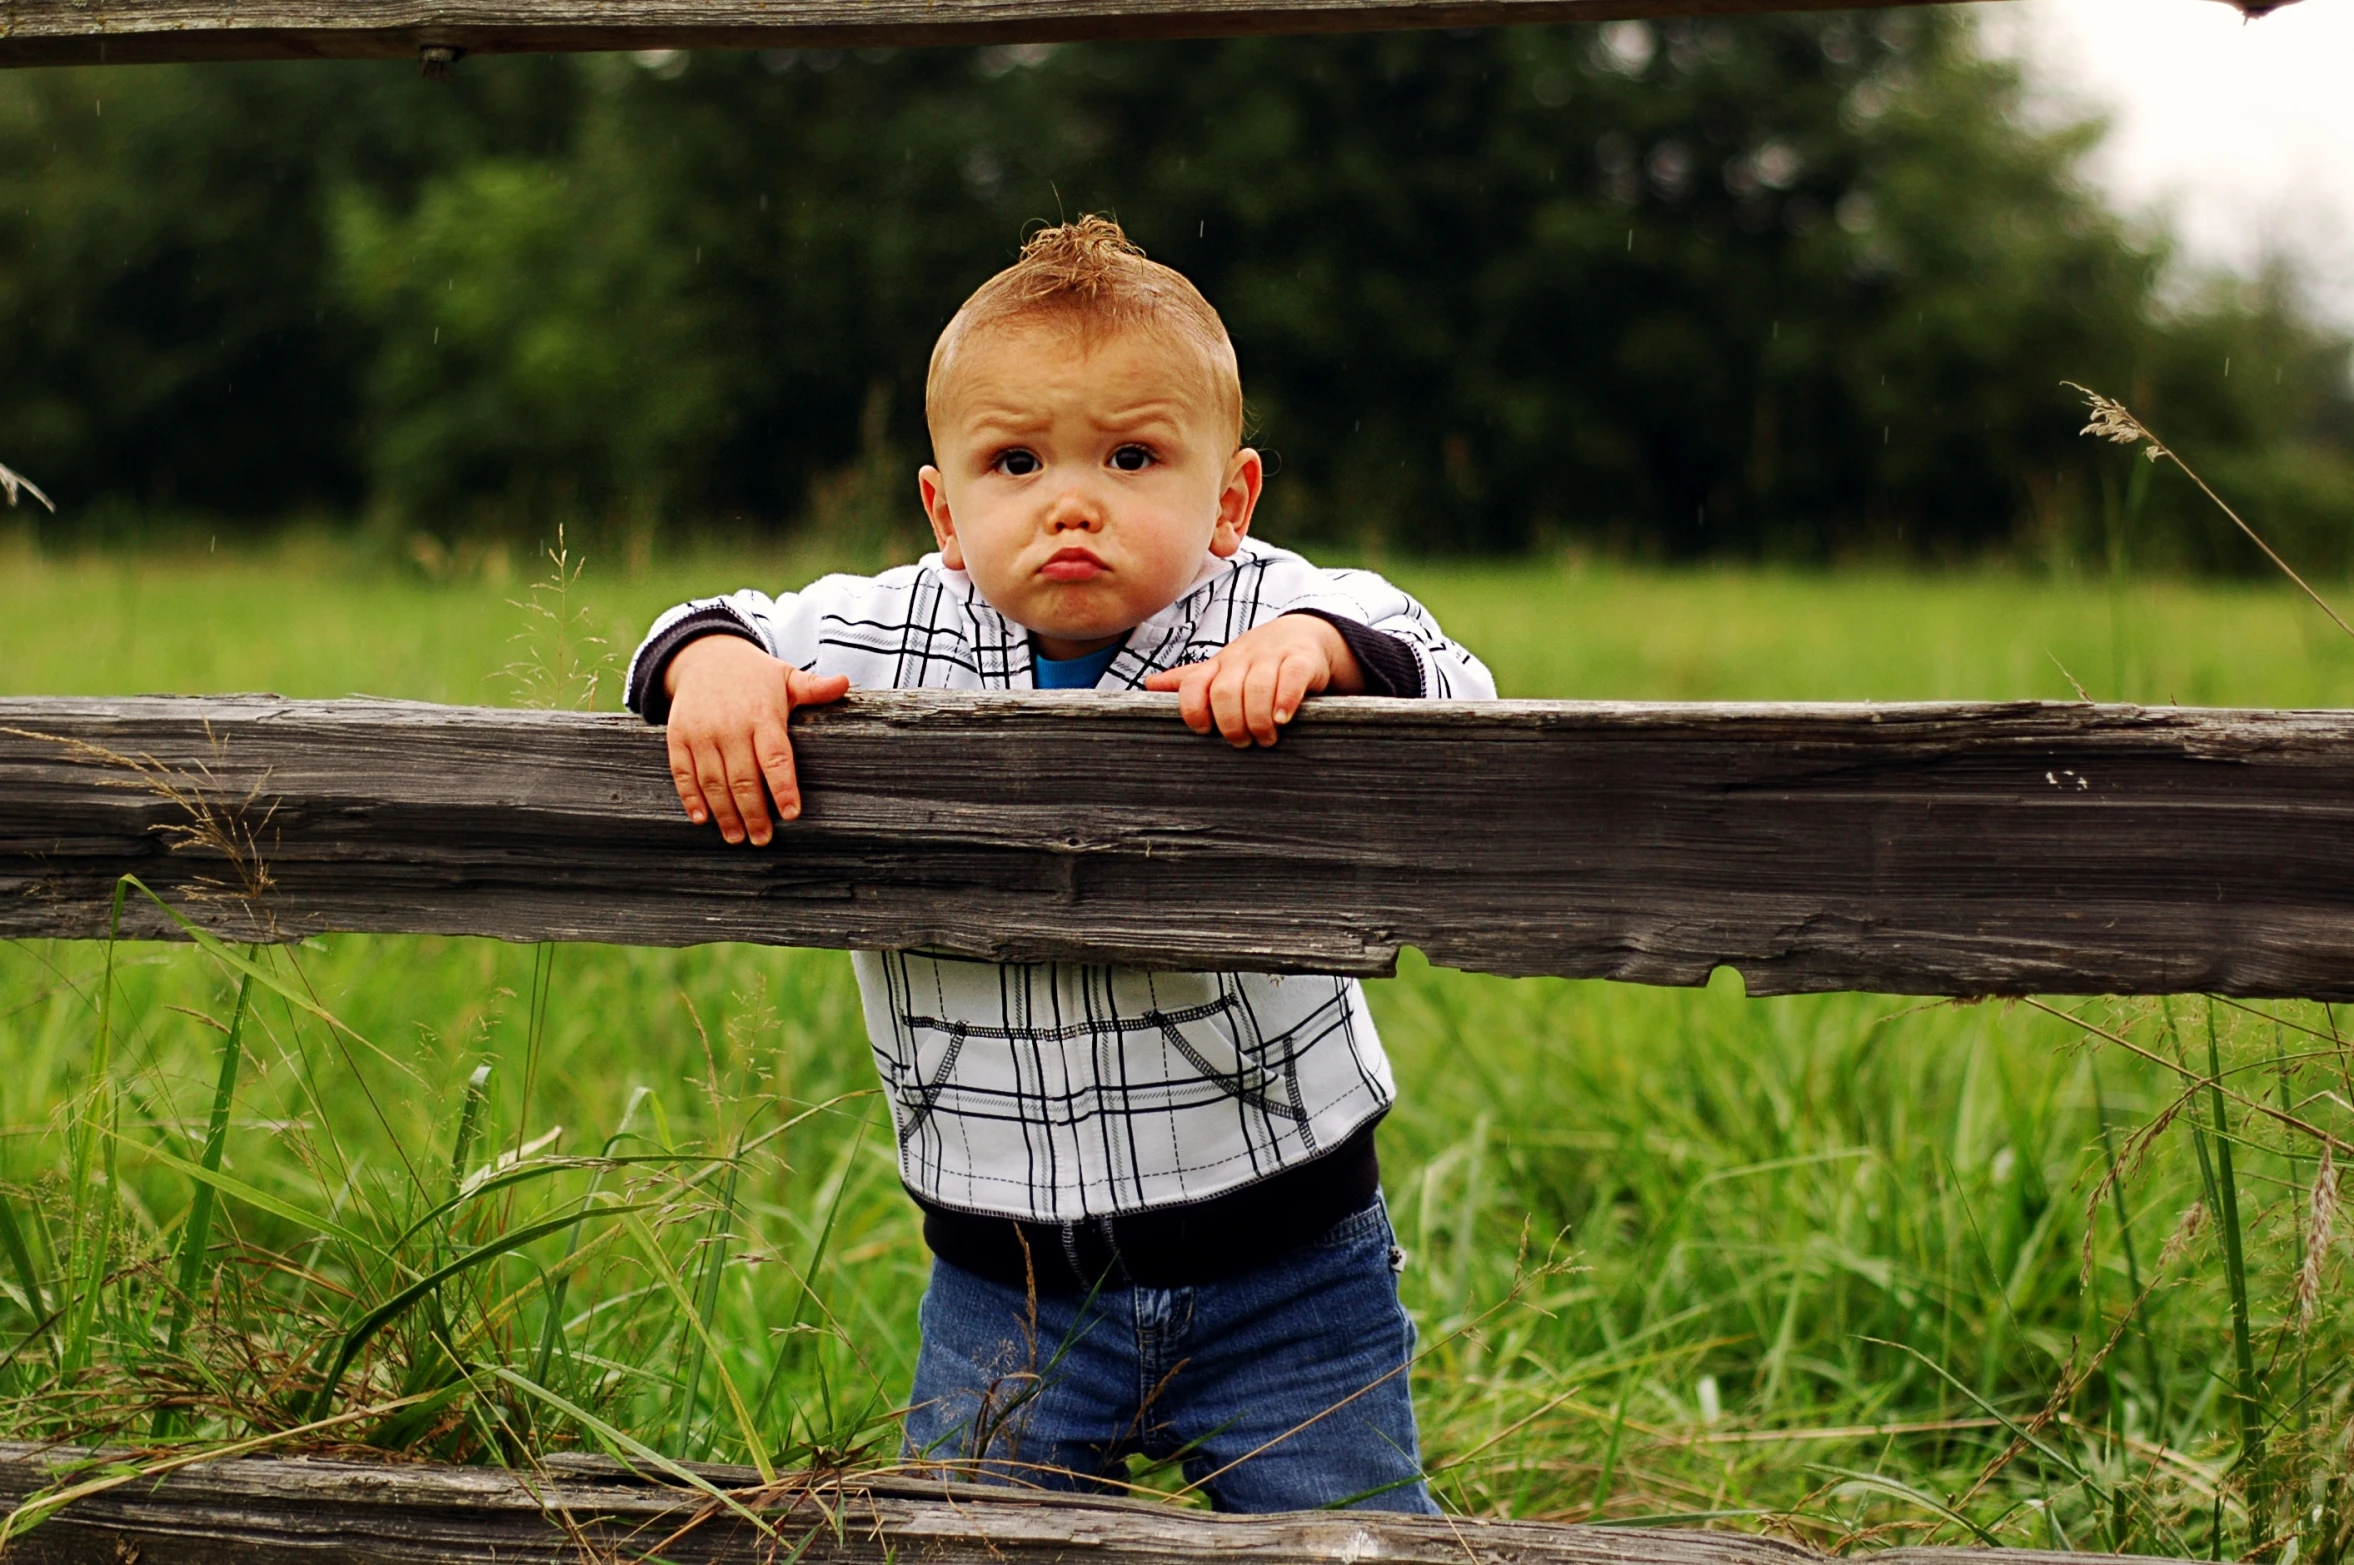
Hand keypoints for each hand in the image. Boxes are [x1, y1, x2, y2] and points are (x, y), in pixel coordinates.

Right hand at [662, 636, 850, 844]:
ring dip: (724, 813)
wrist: (704, 656)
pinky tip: (701, 819)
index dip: (783, 788)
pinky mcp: (678, 737)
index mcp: (761, 714)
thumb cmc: (754, 675)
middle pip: (743, 778)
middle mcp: (729, 726)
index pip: (775, 758)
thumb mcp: (786, 676)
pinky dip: (690, 798)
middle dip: (754, 813)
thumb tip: (844, 684)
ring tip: (737, 837)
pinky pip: (682, 772)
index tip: (792, 814)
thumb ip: (814, 688)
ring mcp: (701, 732)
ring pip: (712, 781)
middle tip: (763, 838)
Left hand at [1143, 614, 1364, 746]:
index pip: (1193, 684)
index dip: (1192, 710)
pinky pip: (1291, 678)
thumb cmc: (1258, 660)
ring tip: (1265, 738)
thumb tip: (1149, 684)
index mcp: (1219, 664)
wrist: (1305, 636)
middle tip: (1242, 742)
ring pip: (1257, 687)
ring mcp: (1272, 656)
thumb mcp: (1223, 669)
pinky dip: (1285, 701)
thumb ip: (1191, 680)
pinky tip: (1283, 718)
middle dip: (1231, 723)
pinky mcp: (1301, 659)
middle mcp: (1242, 658)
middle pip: (1225, 691)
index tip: (1204, 731)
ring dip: (1258, 719)